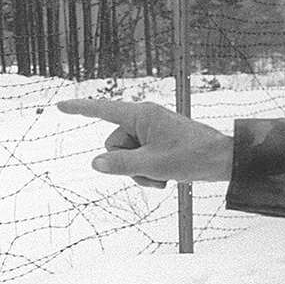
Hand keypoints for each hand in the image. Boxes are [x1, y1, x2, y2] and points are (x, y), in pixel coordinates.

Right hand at [56, 99, 232, 186]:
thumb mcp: (152, 164)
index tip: (60, 106)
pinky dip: (148, 171)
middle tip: (152, 169)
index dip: (80, 109)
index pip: (103, 110)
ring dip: (140, 171)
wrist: (224, 160)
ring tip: (162, 176)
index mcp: (141, 115)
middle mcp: (144, 120)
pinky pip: (139, 159)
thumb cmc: (193, 156)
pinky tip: (165, 176)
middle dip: (127, 163)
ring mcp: (151, 132)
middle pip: (114, 144)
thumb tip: (96, 164)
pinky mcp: (158, 142)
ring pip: (126, 156)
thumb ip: (120, 164)